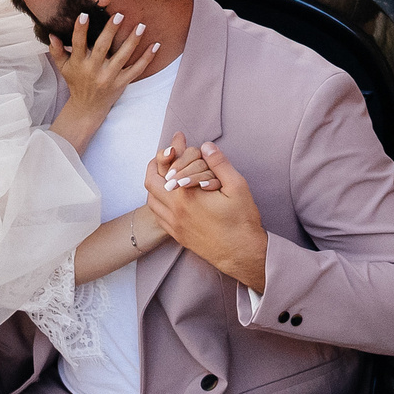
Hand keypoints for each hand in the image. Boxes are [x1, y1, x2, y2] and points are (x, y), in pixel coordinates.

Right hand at [48, 13, 161, 153]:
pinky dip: (147, 59)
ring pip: (122, 57)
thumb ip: (57, 51)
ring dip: (132, 41)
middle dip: (110, 31)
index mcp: (79, 64)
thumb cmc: (75, 83)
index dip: (80, 30)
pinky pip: (136, 70)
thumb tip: (51, 34)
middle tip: (119, 15)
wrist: (87, 108)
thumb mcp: (63, 68)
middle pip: (102, 48)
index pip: (77, 44)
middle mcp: (94, 70)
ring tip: (141, 26)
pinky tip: (156, 45)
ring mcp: (109, 77)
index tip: (84, 15)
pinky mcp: (122, 83)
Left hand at [146, 137, 268, 292]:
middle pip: (151, 180)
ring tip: (167, 173)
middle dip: (157, 163)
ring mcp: (173, 224)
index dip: (173, 148)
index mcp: (186, 196)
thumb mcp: (237, 186)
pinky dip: (158, 200)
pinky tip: (169, 195)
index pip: (169, 165)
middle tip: (168, 154)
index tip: (179, 139)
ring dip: (155, 183)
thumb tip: (206, 146)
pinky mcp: (176, 235)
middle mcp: (174, 210)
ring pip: (151, 198)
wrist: (242, 254)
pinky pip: (157, 215)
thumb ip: (220, 163)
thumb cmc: (242, 221)